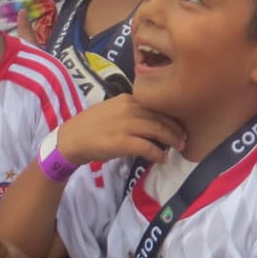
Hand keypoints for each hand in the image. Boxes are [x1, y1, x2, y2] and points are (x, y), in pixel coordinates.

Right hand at [55, 94, 185, 165]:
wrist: (71, 139)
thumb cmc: (93, 126)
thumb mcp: (115, 110)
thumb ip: (133, 111)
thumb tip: (154, 121)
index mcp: (129, 98)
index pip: (158, 104)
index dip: (172, 115)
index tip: (182, 123)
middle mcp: (129, 108)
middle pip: (161, 116)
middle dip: (176, 128)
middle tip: (186, 138)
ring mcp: (126, 125)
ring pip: (157, 130)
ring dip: (172, 139)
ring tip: (180, 147)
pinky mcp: (121, 142)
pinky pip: (146, 147)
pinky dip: (157, 153)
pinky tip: (162, 158)